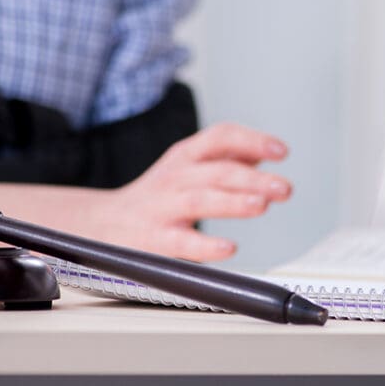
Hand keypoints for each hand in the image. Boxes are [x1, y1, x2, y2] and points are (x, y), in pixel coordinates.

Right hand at [90, 122, 291, 260]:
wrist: (100, 224)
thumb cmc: (155, 197)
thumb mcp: (187, 168)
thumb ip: (226, 160)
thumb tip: (266, 154)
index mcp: (185, 156)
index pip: (221, 137)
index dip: (253, 141)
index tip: (280, 152)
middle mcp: (174, 177)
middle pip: (217, 170)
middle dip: (254, 179)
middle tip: (284, 188)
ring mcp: (162, 208)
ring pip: (200, 200)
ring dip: (233, 202)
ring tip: (262, 206)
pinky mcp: (153, 240)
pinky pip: (180, 243)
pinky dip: (206, 246)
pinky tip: (229, 248)